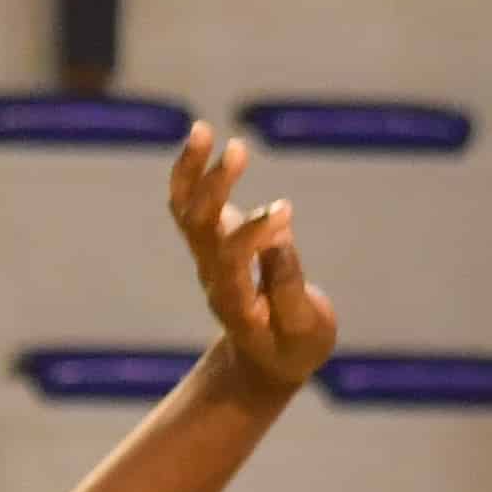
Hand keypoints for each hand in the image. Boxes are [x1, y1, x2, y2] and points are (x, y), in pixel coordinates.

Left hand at [166, 128, 342, 407]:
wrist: (261, 362)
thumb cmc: (292, 346)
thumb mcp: (305, 329)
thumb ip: (289, 286)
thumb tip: (278, 234)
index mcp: (237, 302)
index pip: (233, 260)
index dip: (254, 232)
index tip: (285, 210)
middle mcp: (214, 275)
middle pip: (199, 227)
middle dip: (214, 187)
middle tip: (238, 148)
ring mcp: (207, 257)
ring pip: (185, 210)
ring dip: (190, 170)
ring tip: (203, 129)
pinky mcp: (212, 241)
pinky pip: (189, 203)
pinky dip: (190, 170)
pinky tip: (202, 137)